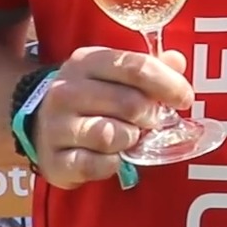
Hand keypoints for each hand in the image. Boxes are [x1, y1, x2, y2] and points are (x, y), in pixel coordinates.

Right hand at [33, 46, 192, 189]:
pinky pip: (93, 165)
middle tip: (153, 121)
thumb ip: (149, 67)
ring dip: (130, 139)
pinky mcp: (53, 159)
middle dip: (151, 116)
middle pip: (129, 103)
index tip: (185, 99)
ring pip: (111, 135)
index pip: (136, 67)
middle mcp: (66, 90)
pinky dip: (111, 165)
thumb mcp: (116, 73)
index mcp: (87, 62)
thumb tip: (176, 61)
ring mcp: (56, 126)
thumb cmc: (92, 96)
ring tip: (129, 137)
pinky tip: (113, 158)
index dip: (168, 85)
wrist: (42, 123)